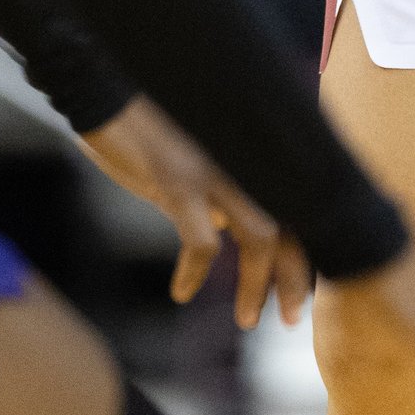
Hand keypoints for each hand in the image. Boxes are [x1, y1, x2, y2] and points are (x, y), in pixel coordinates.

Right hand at [78, 96, 310, 325]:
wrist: (107, 94)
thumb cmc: (146, 127)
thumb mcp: (192, 161)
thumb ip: (213, 191)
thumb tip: (223, 229)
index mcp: (249, 153)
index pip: (296, 203)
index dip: (306, 248)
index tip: (304, 290)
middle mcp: (244, 158)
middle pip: (292, 222)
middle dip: (296, 277)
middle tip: (290, 318)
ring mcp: (216, 168)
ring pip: (261, 235)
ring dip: (257, 283)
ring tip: (247, 319)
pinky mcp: (181, 181)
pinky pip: (203, 242)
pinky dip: (196, 273)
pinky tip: (182, 292)